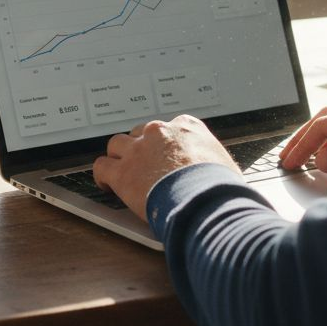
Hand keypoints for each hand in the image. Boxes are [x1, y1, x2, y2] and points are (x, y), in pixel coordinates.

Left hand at [93, 115, 239, 221]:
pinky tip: (106, 185)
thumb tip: (220, 177)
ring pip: (117, 144)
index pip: (171, 127)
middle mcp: (160, 132)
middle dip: (141, 148)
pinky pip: (102, 166)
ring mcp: (138, 150)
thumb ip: (212, 163)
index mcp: (187, 127)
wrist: (206, 198)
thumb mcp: (224, 165)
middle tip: (145, 166)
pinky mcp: (122, 172)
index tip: (166, 155)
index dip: (166, 144)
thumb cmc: (220, 185)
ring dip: (118, 157)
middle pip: (141, 133)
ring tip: (121, 171)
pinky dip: (102, 175)